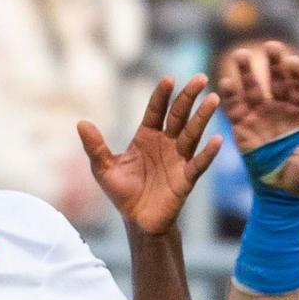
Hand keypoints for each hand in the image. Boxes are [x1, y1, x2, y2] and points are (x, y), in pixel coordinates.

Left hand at [82, 74, 222, 235]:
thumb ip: (95, 146)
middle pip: (179, 115)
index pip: (156, 110)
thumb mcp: (102, 168)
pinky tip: (217, 140)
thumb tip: (81, 123)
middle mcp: (166, 143)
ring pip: (192, 133)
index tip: (168, 79)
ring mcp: (178, 159)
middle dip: (189, 97)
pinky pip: (198, 163)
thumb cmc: (122, 192)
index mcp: (146, 136)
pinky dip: (208, 153)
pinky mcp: (186, 179)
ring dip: (203, 117)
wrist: (137, 221)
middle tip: (201, 78)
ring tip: (213, 100)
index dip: (162, 95)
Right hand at [218, 42, 298, 197]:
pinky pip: (235, 107)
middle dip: (274, 63)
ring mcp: (261, 114)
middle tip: (271, 46)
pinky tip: (226, 81)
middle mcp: (282, 107)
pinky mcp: (243, 125)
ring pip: (254, 87)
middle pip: (278, 80)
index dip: (297, 73)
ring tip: (241, 54)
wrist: (281, 193)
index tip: (293, 60)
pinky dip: (230, 95)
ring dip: (247, 71)